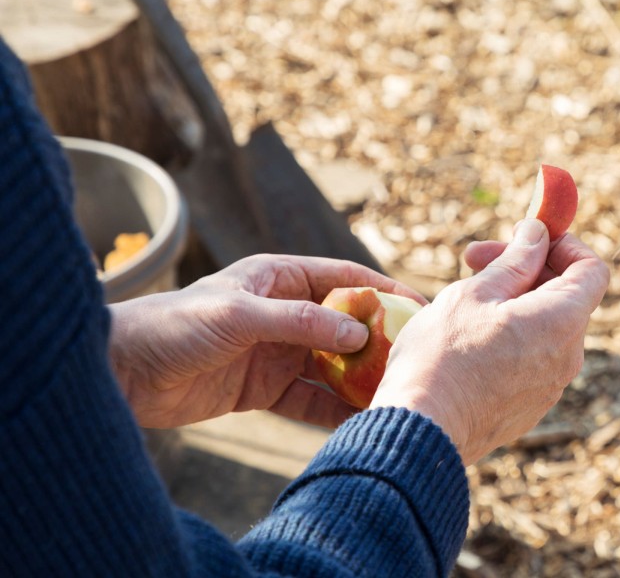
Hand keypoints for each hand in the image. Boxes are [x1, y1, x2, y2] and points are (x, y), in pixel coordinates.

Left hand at [109, 254, 424, 428]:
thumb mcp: (239, 315)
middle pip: (345, 325)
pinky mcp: (263, 388)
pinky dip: (334, 409)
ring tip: (394, 394)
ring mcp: (276, 351)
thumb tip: (359, 334)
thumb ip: (300, 323)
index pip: (345, 279)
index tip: (419, 308)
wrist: (121, 372)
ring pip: (332, 365)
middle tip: (415, 359)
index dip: (383, 292)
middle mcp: (283, 312)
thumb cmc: (174, 325)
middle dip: (379, 342)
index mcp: (279, 278)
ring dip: (359, 379)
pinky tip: (359, 420)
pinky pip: (310, 399)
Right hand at [371, 220, 609, 464]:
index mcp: (562, 320)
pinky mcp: (530, 408)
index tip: (526, 238)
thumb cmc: (443, 356)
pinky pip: (532, 360)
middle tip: (473, 260)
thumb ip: (515, 260)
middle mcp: (568, 356)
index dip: (564, 246)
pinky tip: (467, 339)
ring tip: (464, 299)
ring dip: (514, 303)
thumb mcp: (476, 293)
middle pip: (565, 297)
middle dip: (526, 269)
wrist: (421, 431)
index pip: (592, 270)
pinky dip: (511, 338)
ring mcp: (551, 386)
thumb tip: (538, 234)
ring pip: (545, 328)